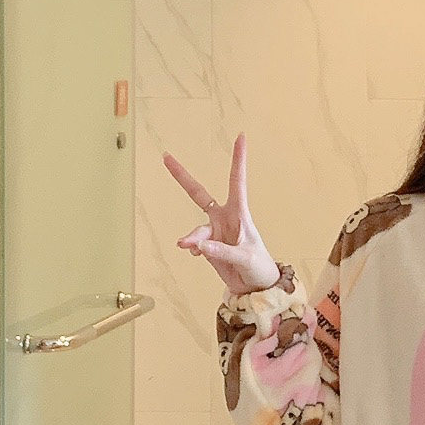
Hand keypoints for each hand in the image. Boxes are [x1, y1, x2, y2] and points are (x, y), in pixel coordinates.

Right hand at [163, 137, 281, 298]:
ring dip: (193, 238)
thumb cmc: (258, 267)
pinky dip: (193, 247)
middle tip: (166, 157)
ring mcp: (215, 231)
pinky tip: (195, 253)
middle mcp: (225, 218)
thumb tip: (200, 246)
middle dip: (182, 176)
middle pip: (198, 193)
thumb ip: (223, 252)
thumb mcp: (245, 258)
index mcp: (239, 213)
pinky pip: (194, 243)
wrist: (255, 287)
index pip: (237, 181)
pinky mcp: (208, 245)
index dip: (238, 159)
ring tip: (189, 248)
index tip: (240, 137)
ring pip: (196, 230)